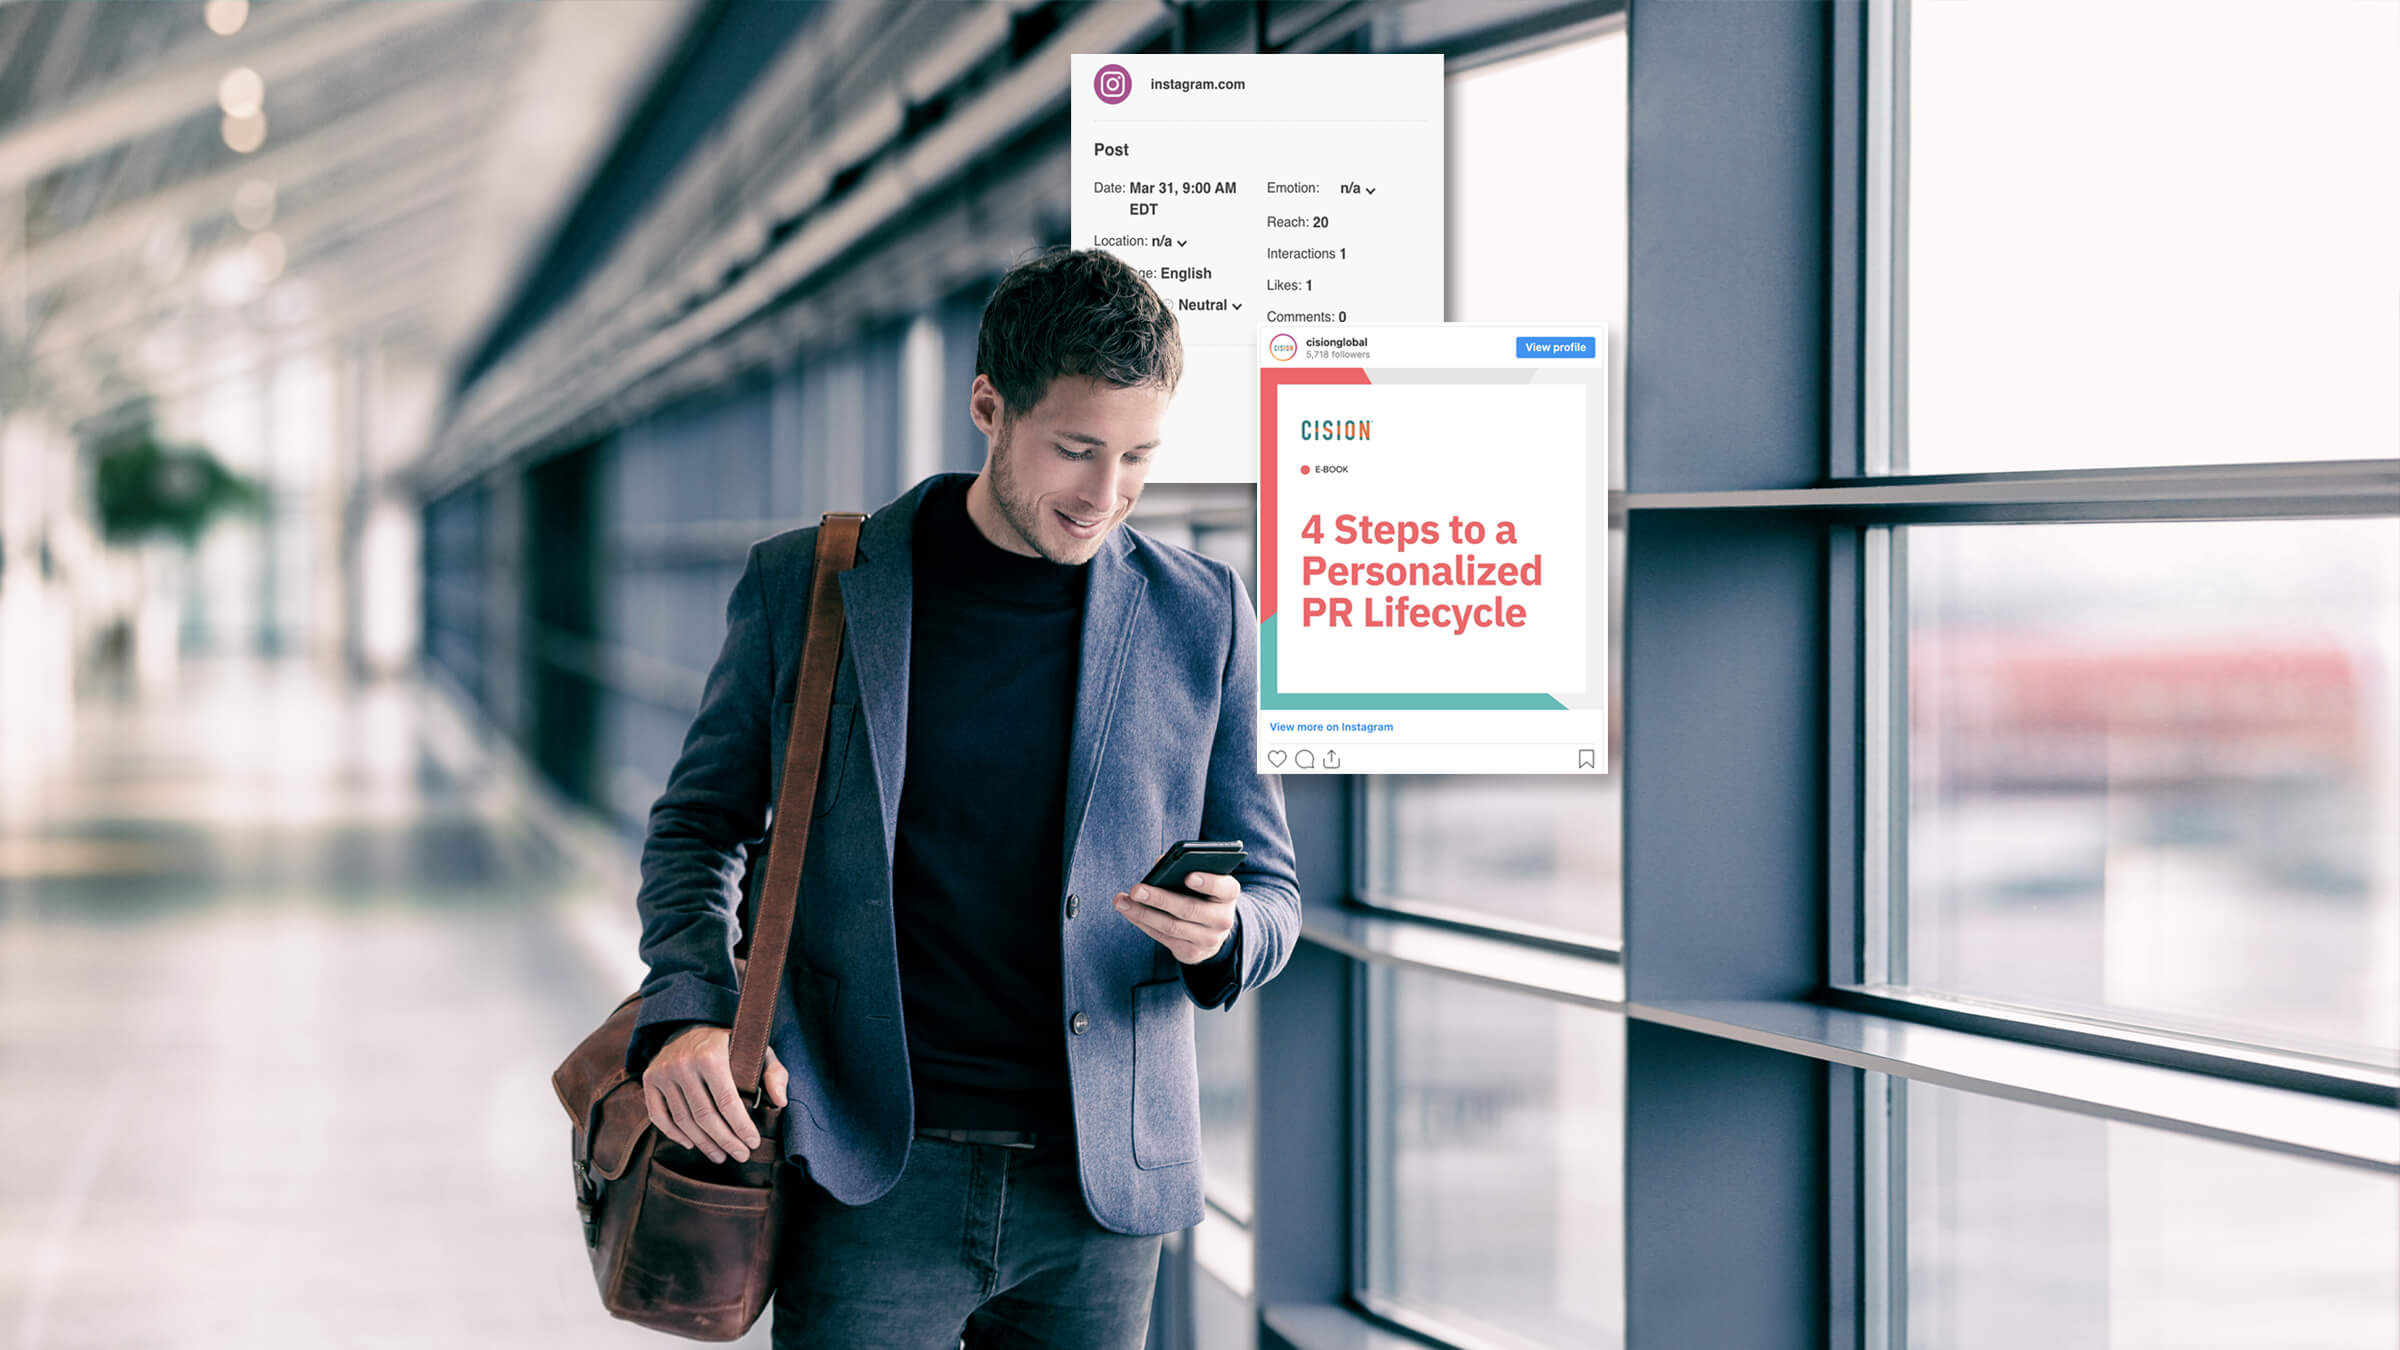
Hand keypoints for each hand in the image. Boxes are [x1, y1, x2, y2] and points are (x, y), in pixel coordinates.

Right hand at [641, 1024, 788, 1163]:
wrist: (689, 1026)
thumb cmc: (730, 1044)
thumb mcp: (758, 1050)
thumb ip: (774, 1073)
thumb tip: (780, 1102)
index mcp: (711, 1055)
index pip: (727, 1101)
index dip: (741, 1127)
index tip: (753, 1143)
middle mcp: (683, 1063)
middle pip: (704, 1116)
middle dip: (725, 1141)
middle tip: (740, 1156)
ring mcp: (663, 1072)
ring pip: (683, 1120)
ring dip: (703, 1143)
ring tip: (720, 1155)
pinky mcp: (650, 1079)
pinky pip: (659, 1116)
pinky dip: (674, 1135)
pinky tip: (692, 1144)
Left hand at [1114, 870, 1239, 964]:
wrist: (1214, 929)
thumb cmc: (1202, 894)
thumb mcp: (1203, 879)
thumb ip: (1184, 867)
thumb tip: (1159, 863)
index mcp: (1229, 894)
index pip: (1224, 887)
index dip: (1208, 882)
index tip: (1188, 876)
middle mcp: (1223, 919)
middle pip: (1189, 909)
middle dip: (1159, 899)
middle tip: (1136, 890)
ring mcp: (1209, 940)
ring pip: (1171, 927)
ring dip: (1143, 913)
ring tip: (1122, 901)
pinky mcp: (1192, 953)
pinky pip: (1163, 938)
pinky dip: (1143, 923)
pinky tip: (1129, 912)